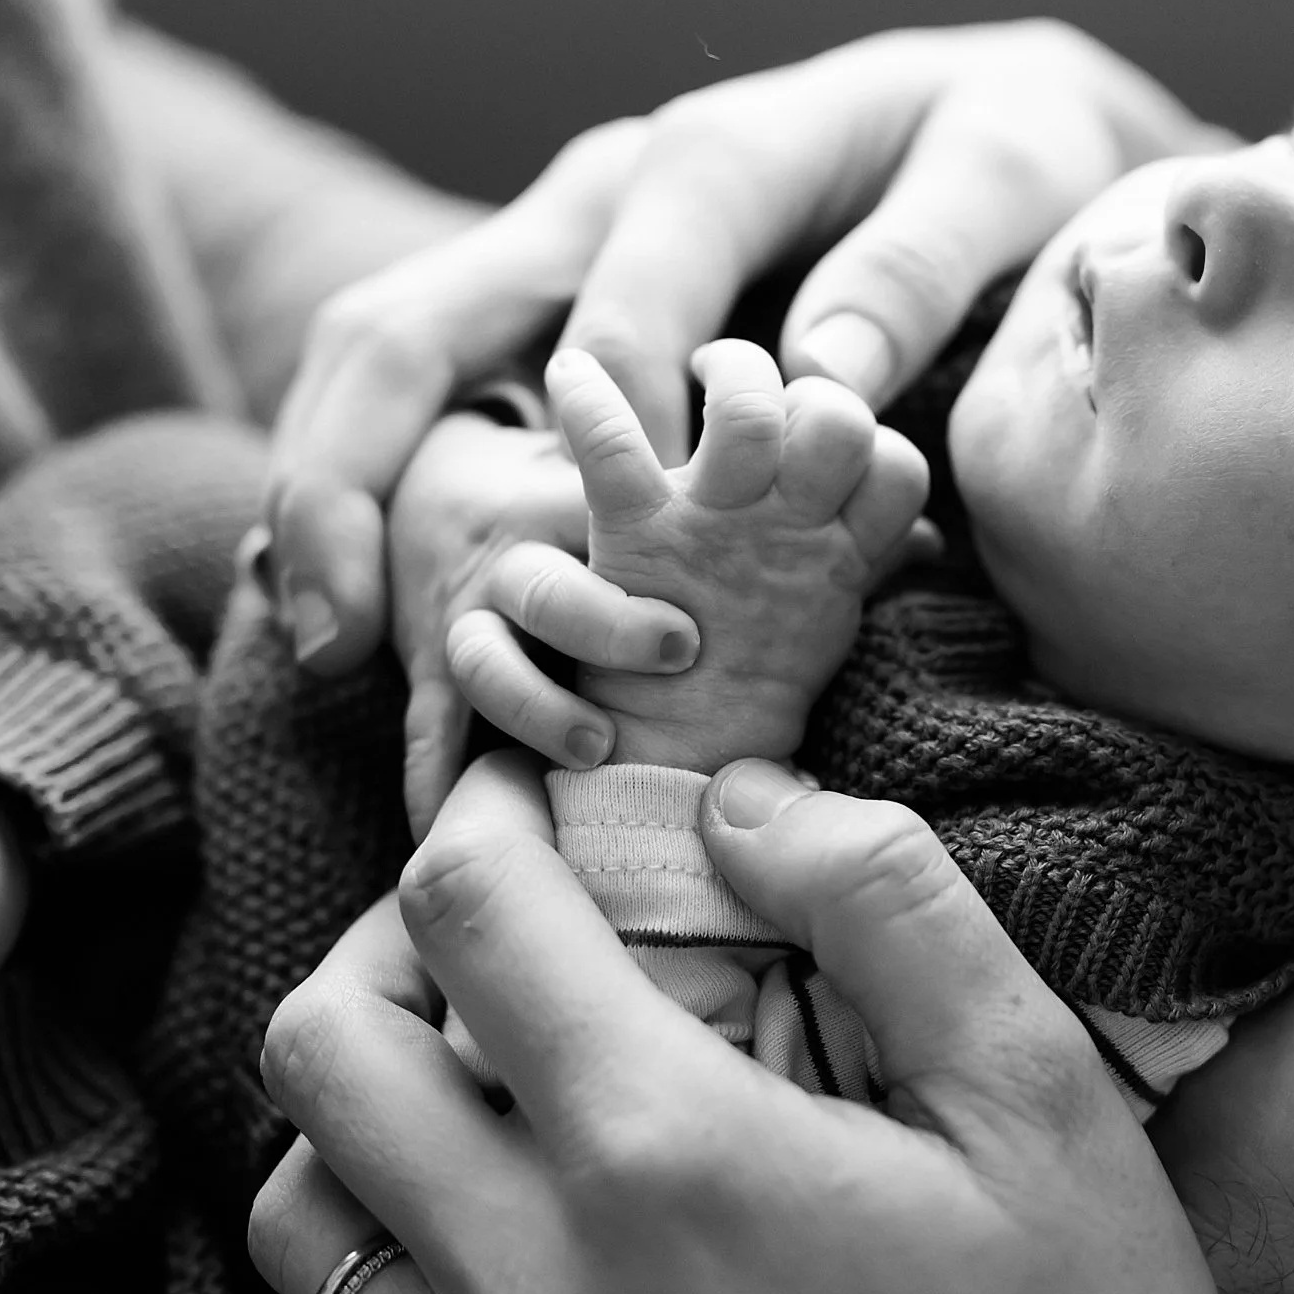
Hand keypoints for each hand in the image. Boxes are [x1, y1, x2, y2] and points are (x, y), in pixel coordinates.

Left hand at [250, 752, 1236, 1293]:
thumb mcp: (1039, 1102)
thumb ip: (891, 908)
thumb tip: (743, 801)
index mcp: (666, 1155)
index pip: (469, 908)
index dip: (486, 805)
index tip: (538, 790)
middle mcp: (534, 1279)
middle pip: (324, 1045)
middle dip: (393, 937)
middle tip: (507, 918)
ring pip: (300, 1207)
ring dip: (366, 1103)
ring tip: (488, 1066)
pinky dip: (384, 1241)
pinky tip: (508, 1214)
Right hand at [268, 22, 1222, 675]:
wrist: (985, 102)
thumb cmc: (1003, 141)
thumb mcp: (1002, 177)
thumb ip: (912, 273)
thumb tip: (812, 387)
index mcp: (704, 162)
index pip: (611, 326)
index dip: (600, 469)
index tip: (606, 595)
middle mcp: (601, 195)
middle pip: (414, 321)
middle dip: (353, 473)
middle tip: (338, 632)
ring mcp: (565, 244)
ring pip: (388, 349)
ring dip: (335, 483)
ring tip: (327, 634)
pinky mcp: (564, 295)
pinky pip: (431, 378)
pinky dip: (376, 475)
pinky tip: (358, 585)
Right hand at [381, 412, 698, 826]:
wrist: (444, 497)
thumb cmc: (572, 491)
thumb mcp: (644, 476)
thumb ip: (735, 486)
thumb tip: (864, 489)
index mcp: (580, 504)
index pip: (622, 510)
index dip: (674, 528)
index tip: (726, 592)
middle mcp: (521, 555)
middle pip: (545, 585)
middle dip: (607, 624)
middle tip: (682, 647)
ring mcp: (472, 609)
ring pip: (482, 653)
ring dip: (537, 707)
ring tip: (598, 747)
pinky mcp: (437, 658)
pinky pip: (430, 719)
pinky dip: (435, 773)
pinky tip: (448, 816)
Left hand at [525, 341, 926, 769]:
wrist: (681, 750)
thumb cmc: (755, 673)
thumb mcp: (830, 615)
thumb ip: (875, 560)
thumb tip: (925, 537)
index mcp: (834, 550)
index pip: (899, 465)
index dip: (878, 440)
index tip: (828, 440)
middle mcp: (782, 528)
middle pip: (837, 420)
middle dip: (815, 392)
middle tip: (771, 401)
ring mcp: (712, 527)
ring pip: (751, 414)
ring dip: (737, 373)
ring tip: (710, 373)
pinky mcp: (638, 534)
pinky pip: (612, 449)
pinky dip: (586, 400)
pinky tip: (569, 369)